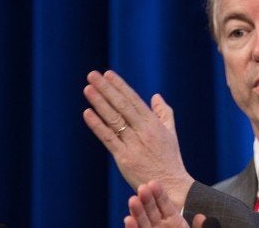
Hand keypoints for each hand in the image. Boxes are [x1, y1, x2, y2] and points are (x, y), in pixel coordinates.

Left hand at [83, 70, 193, 208]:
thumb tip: (155, 96)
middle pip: (122, 105)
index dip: (120, 86)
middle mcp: (143, 131)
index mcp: (154, 123)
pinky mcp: (124, 158)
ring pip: (113, 119)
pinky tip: (88, 113)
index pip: (134, 100)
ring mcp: (133, 144)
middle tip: (92, 75)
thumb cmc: (169, 160)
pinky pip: (108, 138)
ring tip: (87, 88)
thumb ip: (164, 113)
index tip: (108, 74)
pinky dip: (97, 125)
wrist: (170, 185)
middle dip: (106, 89)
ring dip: (99, 102)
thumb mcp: (171, 134)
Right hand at [125, 181, 206, 227]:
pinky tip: (128, 220)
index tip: (153, 182)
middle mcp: (159, 227)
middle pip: (152, 211)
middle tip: (142, 187)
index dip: (159, 194)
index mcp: (173, 222)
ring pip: (143, 222)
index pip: (165, 204)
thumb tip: (203, 217)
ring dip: (137, 212)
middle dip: (146, 199)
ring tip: (132, 200)